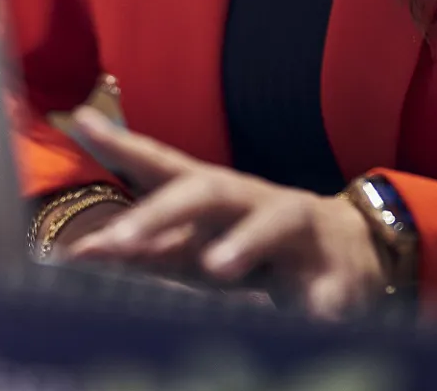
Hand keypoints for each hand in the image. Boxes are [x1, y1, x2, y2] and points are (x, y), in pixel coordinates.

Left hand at [65, 108, 388, 319]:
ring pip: (276, 222)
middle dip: (162, 213)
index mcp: (219, 196)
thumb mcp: (203, 249)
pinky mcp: (337, 273)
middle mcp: (255, 202)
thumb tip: (82, 251)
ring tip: (217, 266)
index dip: (124, 145)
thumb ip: (148, 248)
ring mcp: (300, 234)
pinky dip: (320, 300)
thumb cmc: (261, 252)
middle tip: (118, 242)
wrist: (356, 256)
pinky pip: (328, 286)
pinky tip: (311, 313)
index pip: (166, 166)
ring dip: (246, 241)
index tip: (80, 123)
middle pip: (210, 191)